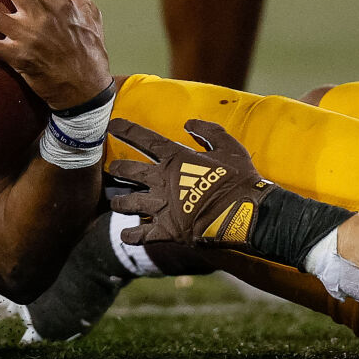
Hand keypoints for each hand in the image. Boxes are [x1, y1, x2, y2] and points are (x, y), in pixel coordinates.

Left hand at [107, 119, 273, 249]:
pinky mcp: (167, 230)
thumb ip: (208, 132)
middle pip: (129, 171)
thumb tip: (188, 123)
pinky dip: (130, 235)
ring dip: (120, 202)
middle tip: (113, 168)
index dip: (126, 130)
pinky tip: (125, 235)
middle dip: (118, 169)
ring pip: (128, 203)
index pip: (144, 139)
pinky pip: (140, 234)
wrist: (246, 213)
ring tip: (116, 202)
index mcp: (176, 158)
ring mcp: (162, 207)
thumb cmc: (239, 178)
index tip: (112, 125)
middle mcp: (162, 181)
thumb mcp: (228, 146)